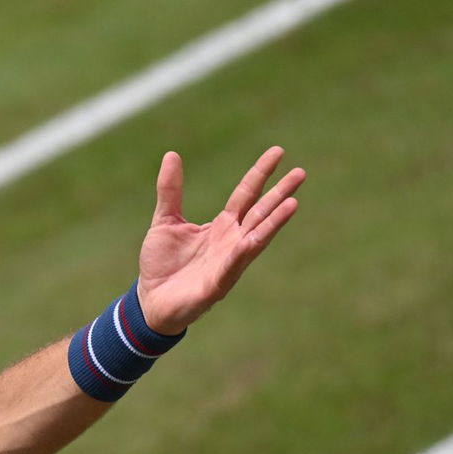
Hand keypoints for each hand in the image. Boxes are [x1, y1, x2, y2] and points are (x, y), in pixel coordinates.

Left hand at [136, 147, 304, 333]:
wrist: (151, 301)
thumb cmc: (162, 263)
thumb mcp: (164, 220)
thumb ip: (171, 191)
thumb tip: (172, 154)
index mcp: (222, 225)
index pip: (246, 193)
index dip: (260, 173)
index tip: (278, 151)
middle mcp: (232, 241)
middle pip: (260, 212)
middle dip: (280, 193)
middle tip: (301, 172)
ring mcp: (229, 262)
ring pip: (256, 238)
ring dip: (273, 222)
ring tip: (293, 204)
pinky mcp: (217, 284)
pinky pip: (231, 266)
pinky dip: (241, 253)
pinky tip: (251, 241)